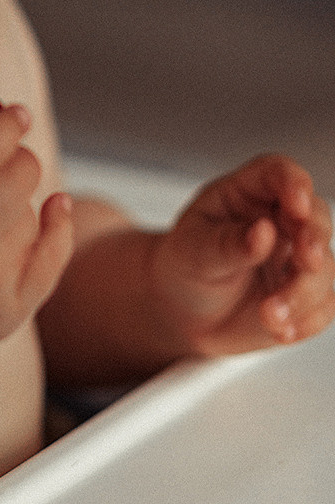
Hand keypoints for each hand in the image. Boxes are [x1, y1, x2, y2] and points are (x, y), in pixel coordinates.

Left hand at [150, 155, 334, 355]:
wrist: (182, 311)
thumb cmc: (185, 265)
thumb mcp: (194, 250)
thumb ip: (229, 243)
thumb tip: (264, 232)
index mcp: (247, 193)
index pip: (278, 173)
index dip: (293, 183)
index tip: (296, 204)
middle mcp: (279, 221)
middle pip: (315, 217)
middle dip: (315, 238)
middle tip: (307, 261)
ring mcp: (296, 258)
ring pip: (324, 267)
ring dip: (303, 293)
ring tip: (268, 314)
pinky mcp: (306, 294)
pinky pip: (324, 305)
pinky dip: (306, 320)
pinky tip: (279, 329)